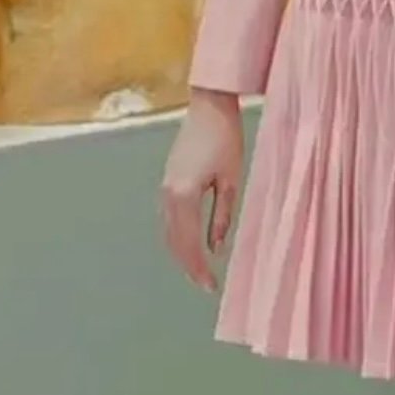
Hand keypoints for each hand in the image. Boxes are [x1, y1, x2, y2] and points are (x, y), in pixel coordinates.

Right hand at [160, 89, 243, 293]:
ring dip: (181, 252)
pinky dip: (178, 236)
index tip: (210, 287)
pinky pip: (169, 218)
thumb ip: (222, 216)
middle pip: (174, 241)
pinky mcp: (166, 181)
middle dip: (188, 265)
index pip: (189, 243)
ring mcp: (163, 188)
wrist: (209, 107)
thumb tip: (216, 248)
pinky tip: (190, 243)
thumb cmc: (226, 139)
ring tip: (199, 269)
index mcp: (183, 196)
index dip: (198, 268)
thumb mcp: (230, 180)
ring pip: (168, 231)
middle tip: (205, 284)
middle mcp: (167, 195)